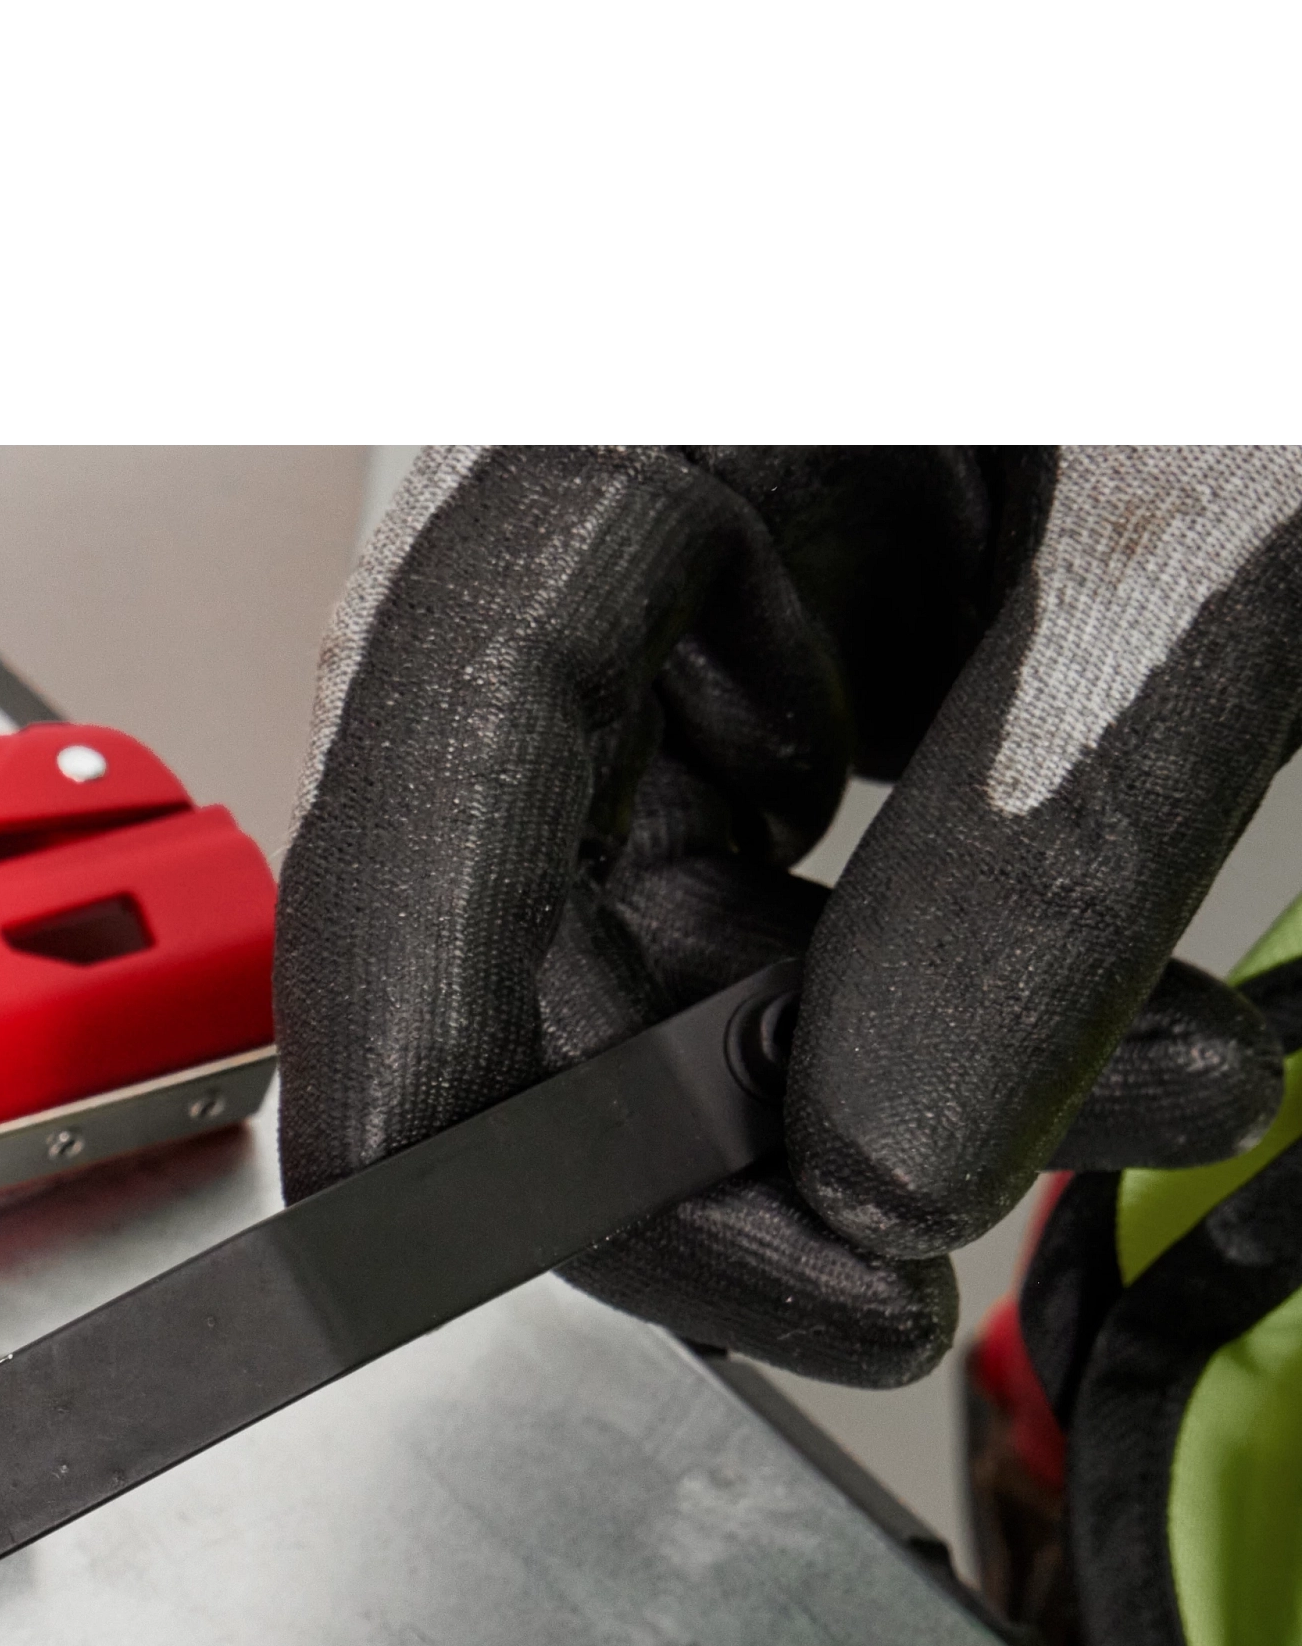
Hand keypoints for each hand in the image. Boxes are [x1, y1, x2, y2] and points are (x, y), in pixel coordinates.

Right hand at [280, 444, 1301, 1383]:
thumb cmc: (1226, 361)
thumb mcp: (1189, 552)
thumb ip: (1043, 841)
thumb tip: (886, 1162)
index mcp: (618, 435)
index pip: (447, 748)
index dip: (423, 1016)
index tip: (473, 1232)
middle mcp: (598, 552)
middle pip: (525, 922)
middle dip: (705, 1145)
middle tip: (879, 1284)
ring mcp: (682, 629)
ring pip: (668, 969)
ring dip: (872, 1112)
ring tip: (1127, 1119)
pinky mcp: (783, 692)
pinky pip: (795, 925)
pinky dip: (945, 1032)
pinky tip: (1105, 1058)